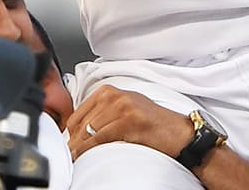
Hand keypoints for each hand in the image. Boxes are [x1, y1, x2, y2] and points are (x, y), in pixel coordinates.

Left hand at [66, 85, 194, 160]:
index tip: (68, 143)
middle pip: (82, 121)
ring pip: (89, 130)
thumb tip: (77, 131)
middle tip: (70, 153)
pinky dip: (88, 149)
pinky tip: (83, 156)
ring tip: (75, 157)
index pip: (79, 112)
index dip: (70, 131)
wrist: (180, 134)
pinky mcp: (129, 121)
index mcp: (112, 91)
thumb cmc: (155, 125)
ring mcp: (123, 106)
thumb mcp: (126, 110)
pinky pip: (99, 138)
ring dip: (79, 147)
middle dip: (73, 140)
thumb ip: (103, 114)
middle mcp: (116, 95)